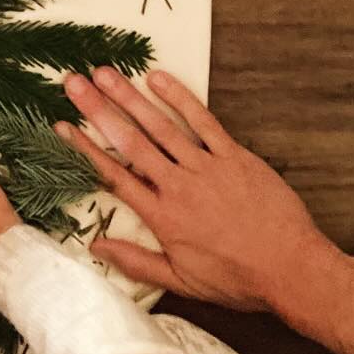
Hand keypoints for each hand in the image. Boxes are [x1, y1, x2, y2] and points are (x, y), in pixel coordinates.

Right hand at [53, 67, 335, 311]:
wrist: (291, 268)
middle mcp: (178, 186)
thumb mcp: (182, 281)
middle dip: (98, 109)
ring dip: (129, 97)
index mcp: (162, 216)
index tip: (62, 126)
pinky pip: (203, 121)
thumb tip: (96, 248)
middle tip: (73, 83)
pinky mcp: (235, 156)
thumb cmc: (238, 279)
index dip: (84, 149)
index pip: (113, 176)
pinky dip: (180, 97)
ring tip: (104, 72)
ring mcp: (207, 167)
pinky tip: (158, 77)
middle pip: (130, 142)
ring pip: (160, 125)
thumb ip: (136, 262)